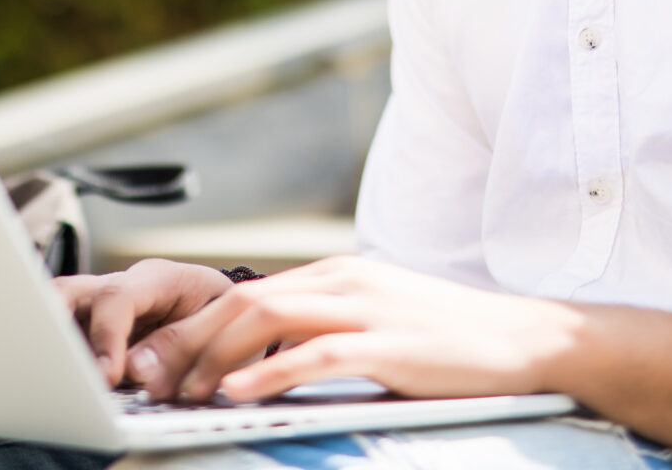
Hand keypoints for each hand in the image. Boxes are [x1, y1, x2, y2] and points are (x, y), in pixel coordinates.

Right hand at [55, 259, 236, 385]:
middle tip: (55, 365)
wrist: (234, 311)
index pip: (118, 297)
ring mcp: (106, 305)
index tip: (108, 375)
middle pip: (69, 290)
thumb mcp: (217, 325)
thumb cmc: (228, 315)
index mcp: (159, 278)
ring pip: (60, 312)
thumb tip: (136, 369)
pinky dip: (69, 360)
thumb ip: (179, 343)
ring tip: (67, 379)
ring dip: (59, 347)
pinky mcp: (98, 328)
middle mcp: (125, 286)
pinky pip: (69, 338)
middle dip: (52, 323)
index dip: (107, 336)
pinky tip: (77, 382)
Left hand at [126, 255, 579, 403]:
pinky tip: (238, 394)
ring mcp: (366, 307)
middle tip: (146, 379)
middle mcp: (342, 281)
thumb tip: (262, 362)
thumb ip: (323, 331)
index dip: (193, 327)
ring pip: (267, 320)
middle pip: (242, 302)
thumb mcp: (376, 323)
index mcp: (335, 276)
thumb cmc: (449, 341)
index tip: (156, 361)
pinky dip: (269, 373)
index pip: (246, 295)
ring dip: (215, 357)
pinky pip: (314, 353)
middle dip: (186, 341)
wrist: (525, 339)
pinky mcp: (388, 342)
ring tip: (182, 391)